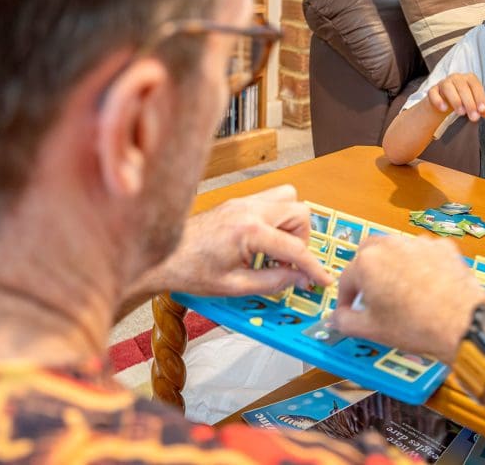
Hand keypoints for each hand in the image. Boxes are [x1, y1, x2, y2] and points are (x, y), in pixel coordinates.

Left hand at [141, 185, 332, 297]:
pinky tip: (262, 242)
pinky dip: (276, 219)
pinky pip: (270, 200)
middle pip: (300, 212)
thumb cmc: (190, 271)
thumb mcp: (234, 286)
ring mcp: (243, 202)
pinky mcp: (237, 202)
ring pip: (288, 198)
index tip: (322, 279)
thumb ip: (273, 282)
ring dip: (291, 224)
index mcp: (248, 231)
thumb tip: (299, 279)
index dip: (313, 267)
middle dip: (302, 239)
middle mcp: (249, 209)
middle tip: (287, 263)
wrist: (161, 255)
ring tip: (276, 250)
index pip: (294, 248)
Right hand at [329, 235, 484, 363]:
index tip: (348, 312)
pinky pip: (424, 252)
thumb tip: (337, 318)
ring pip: (396, 249)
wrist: (462, 323)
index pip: (346, 279)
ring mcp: (419, 242)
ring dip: (392, 265)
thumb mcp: (371, 330)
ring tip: (401, 290)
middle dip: (366, 272)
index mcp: (367, 262)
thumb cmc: (414, 326)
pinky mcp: (443, 247)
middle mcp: (390, 244)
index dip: (345, 299)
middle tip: (372, 295)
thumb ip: (345, 321)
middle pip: (369, 253)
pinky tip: (426, 284)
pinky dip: (420, 264)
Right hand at [427, 73, 484, 122]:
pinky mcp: (432, 90)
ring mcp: (443, 83)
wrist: (444, 104)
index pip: (475, 85)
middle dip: (469, 103)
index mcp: (469, 79)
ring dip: (455, 100)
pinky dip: (438, 100)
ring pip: (448, 87)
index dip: (480, 98)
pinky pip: (433, 93)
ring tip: (461, 113)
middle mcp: (456, 78)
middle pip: (463, 87)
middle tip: (473, 117)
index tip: (482, 110)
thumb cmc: (463, 102)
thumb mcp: (474, 105)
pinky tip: (443, 109)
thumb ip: (482, 108)